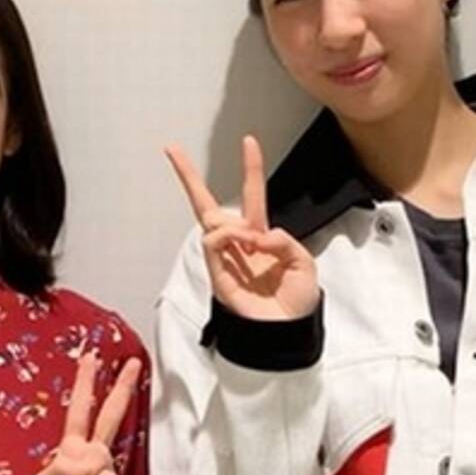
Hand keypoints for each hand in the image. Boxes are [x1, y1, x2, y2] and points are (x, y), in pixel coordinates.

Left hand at [29, 353, 140, 474]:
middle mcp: (90, 456)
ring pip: (99, 455)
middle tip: (132, 362)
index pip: (80, 410)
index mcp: (70, 449)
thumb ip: (59, 467)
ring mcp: (105, 474)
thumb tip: (85, 459)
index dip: (85, 384)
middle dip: (120, 388)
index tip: (91, 357)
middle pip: (109, 415)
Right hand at [165, 136, 317, 319]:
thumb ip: (283, 240)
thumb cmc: (296, 303)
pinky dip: (227, 236)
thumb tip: (255, 234)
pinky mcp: (216, 273)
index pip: (252, 195)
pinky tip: (242, 244)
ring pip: (211, 220)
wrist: (286, 333)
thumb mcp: (303, 262)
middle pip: (207, 204)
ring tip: (253, 244)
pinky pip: (212, 241)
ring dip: (235, 226)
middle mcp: (239, 244)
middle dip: (188, 177)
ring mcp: (224, 257)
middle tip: (172, 150)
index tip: (248, 141)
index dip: (250, 168)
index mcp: (262, 237)